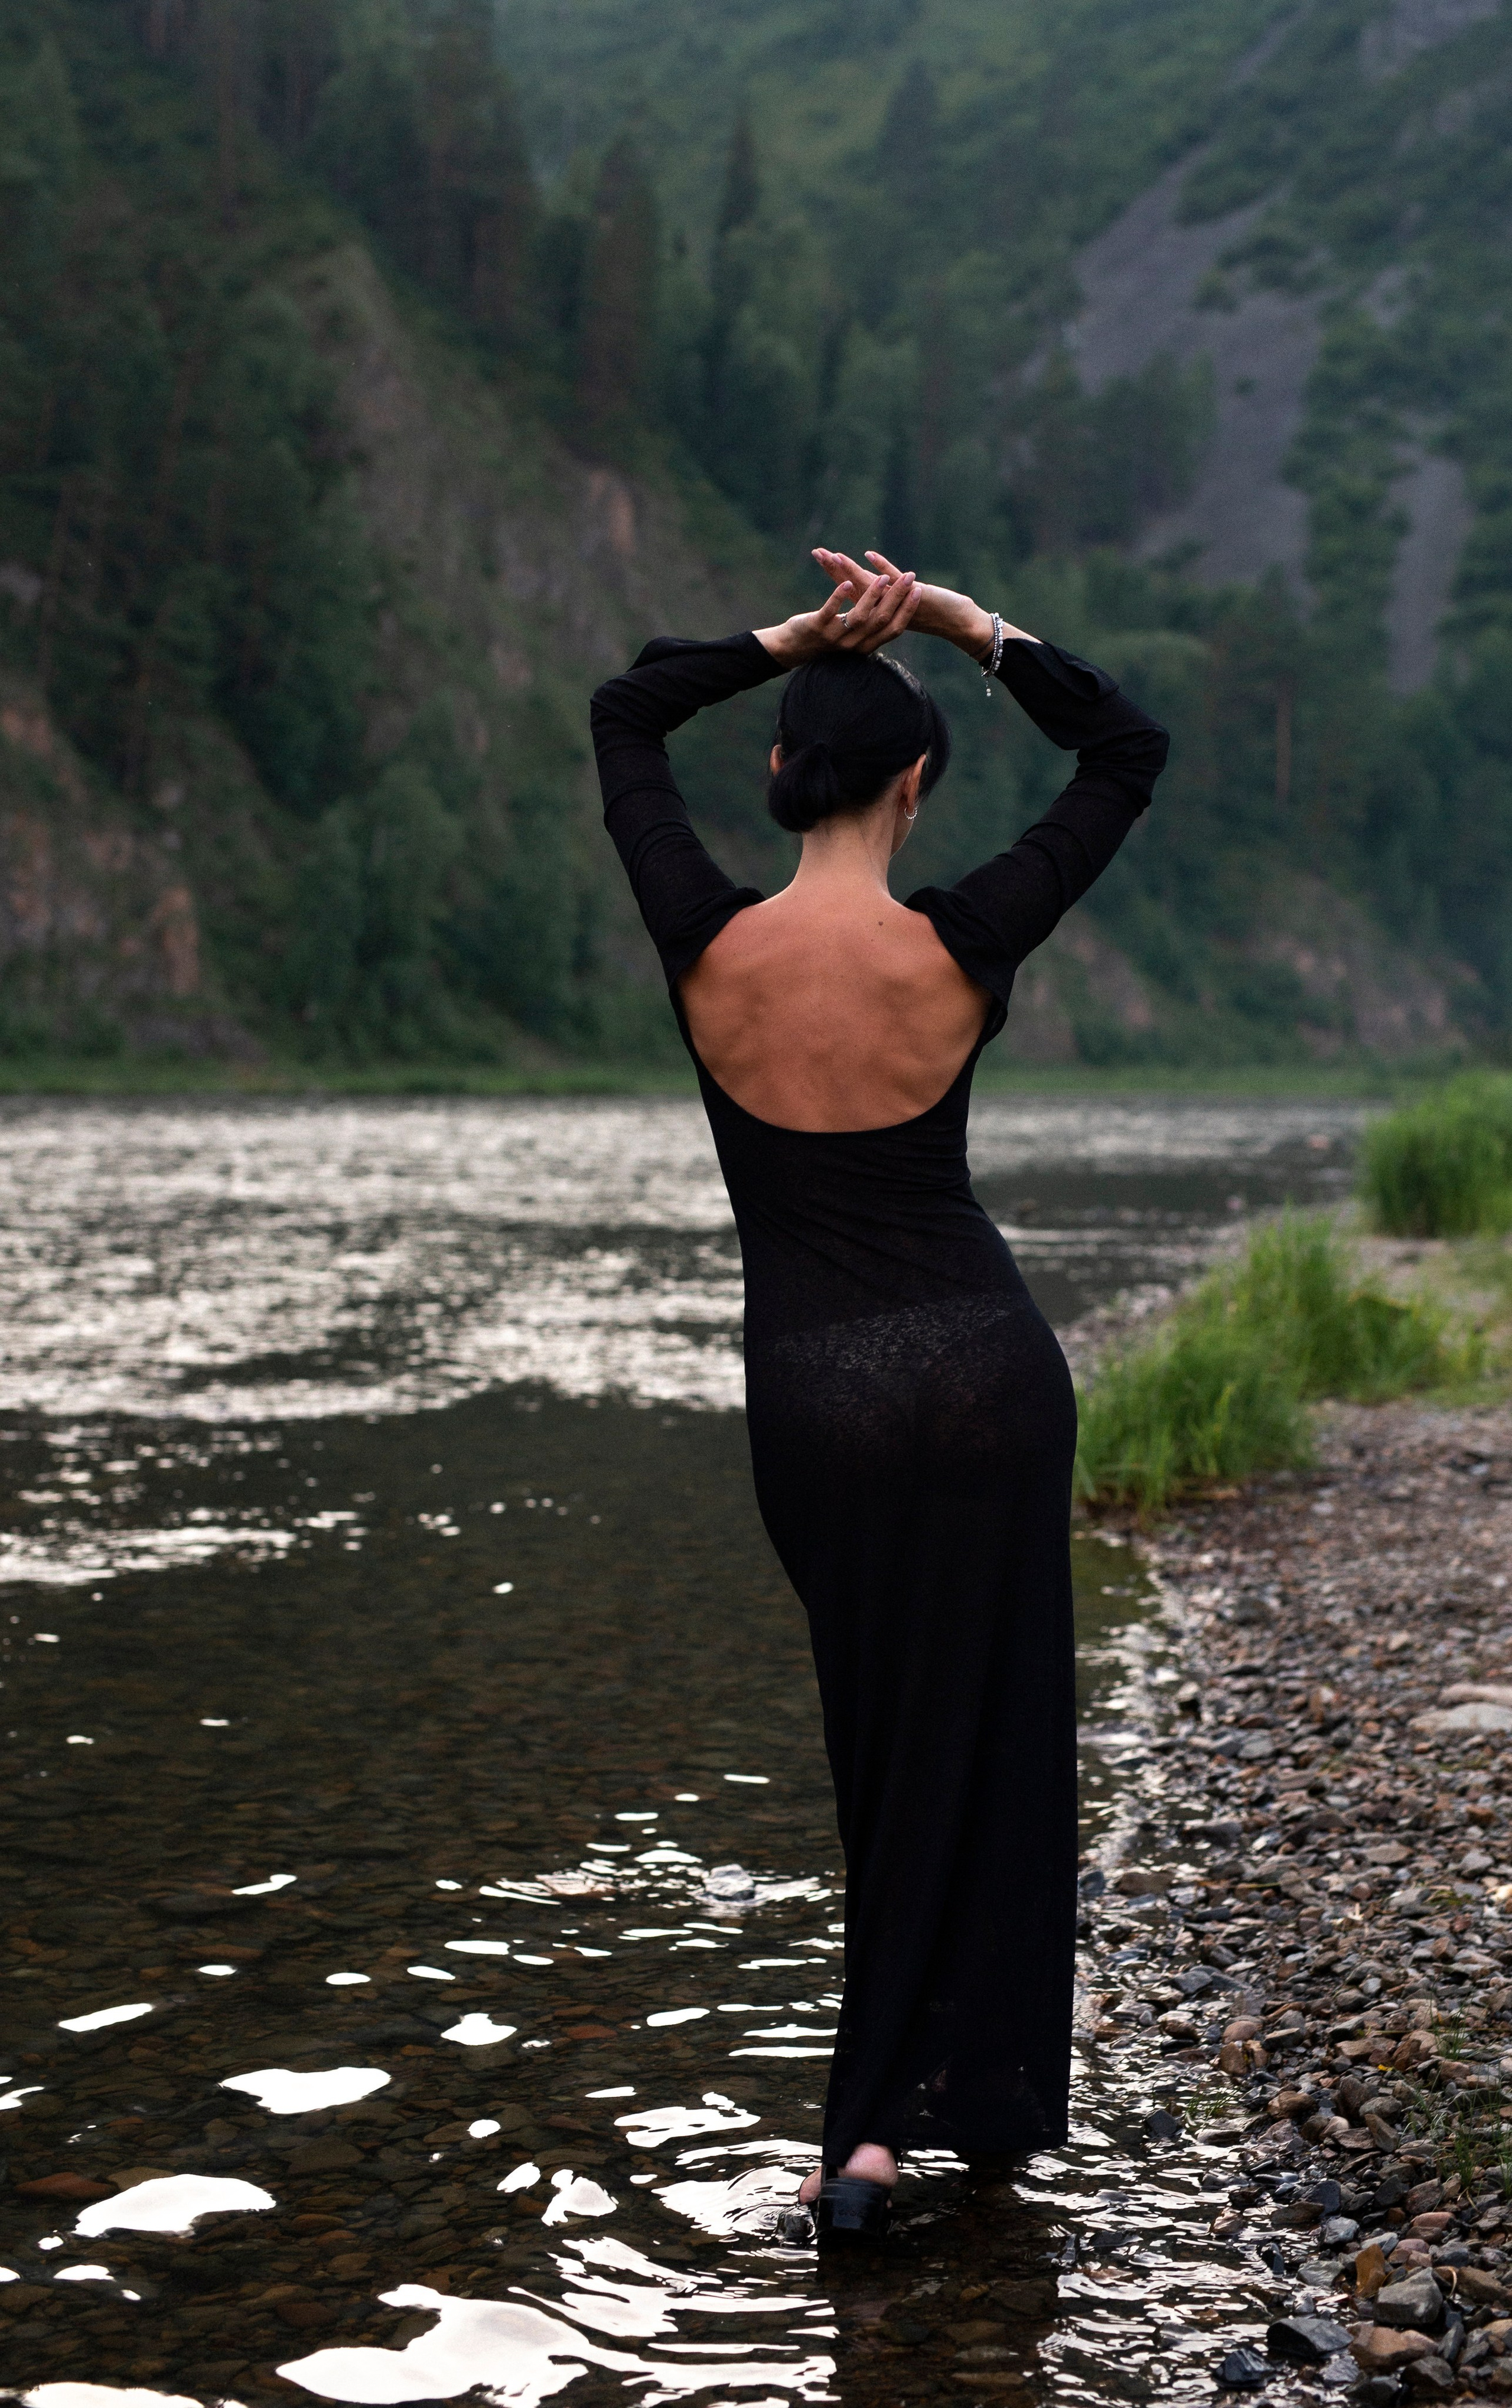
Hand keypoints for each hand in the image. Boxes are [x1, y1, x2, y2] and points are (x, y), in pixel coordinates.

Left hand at [754, 567, 920, 663]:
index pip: (893, 629)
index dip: (907, 611)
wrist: (793, 648)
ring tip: (882, 578)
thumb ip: (870, 625)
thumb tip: (891, 609)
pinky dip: (839, 596)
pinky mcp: (818, 627)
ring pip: (860, 616)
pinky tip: (847, 581)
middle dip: (898, 597)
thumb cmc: (827, 637)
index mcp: (866, 645)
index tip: (919, 591)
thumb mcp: (852, 634)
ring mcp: (835, 637)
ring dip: (873, 594)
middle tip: (910, 577)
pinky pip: (831, 611)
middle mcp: (853, 644)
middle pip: (881, 620)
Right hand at [813, 547, 1036, 658]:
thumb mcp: (905, 599)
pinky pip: (894, 580)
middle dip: (834, 569)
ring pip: (868, 586)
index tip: (820, 557)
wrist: (958, 622)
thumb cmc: (935, 611)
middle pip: (853, 586)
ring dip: (851, 570)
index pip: (852, 589)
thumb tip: (874, 579)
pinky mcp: (912, 595)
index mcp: (879, 610)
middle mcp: (884, 609)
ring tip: (835, 555)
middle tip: (818, 552)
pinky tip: (869, 555)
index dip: (835, 574)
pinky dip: (882, 567)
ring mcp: (897, 603)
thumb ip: (888, 591)